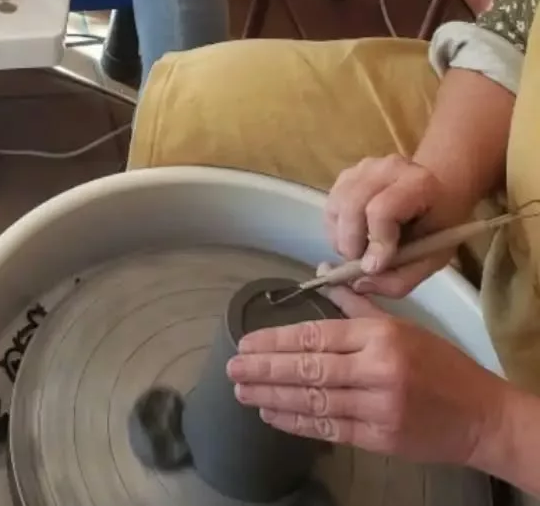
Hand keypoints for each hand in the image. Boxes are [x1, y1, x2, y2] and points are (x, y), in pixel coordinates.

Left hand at [228, 287, 507, 467]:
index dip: (275, 340)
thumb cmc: (440, 365)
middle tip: (232, 368)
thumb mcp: (401, 324)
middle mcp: (376, 370)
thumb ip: (356, 305)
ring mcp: (378, 407)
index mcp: (378, 337)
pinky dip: (298, 422)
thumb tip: (320, 276)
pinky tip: (274, 414)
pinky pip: (330, 428)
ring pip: (315, 400)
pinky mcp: (381, 438)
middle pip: (308, 368)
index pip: (315, 336)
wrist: (483, 416)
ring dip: (274, 396)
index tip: (245, 343)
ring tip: (243, 391)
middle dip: (265, 369)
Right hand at [325, 154, 470, 296]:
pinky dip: (335, 227)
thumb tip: (357, 284)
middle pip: (352, 204)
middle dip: (351, 241)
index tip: (373, 268)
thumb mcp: (433, 258)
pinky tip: (352, 237)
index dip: (375, 242)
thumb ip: (400, 278)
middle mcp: (387, 167)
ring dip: (340, 235)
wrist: (439, 190)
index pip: (382, 210)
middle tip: (359, 264)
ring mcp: (363, 166)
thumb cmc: (438, 226)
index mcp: (418, 183)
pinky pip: (331, 203)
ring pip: (337, 204)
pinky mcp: (348, 173)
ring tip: (357, 252)